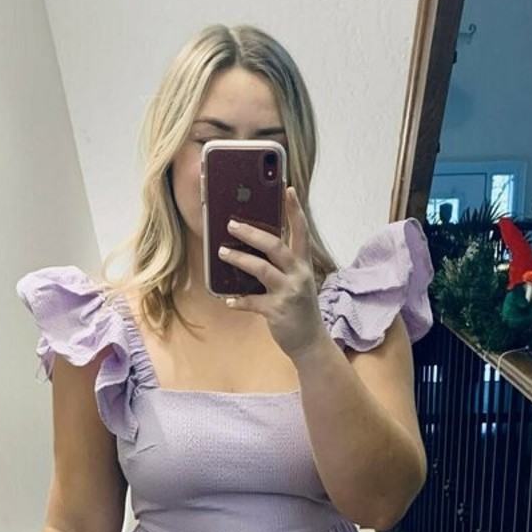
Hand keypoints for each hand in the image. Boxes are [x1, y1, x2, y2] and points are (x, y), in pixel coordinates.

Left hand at [217, 187, 327, 360]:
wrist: (310, 342)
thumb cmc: (299, 308)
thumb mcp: (296, 282)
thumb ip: (281, 266)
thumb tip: (252, 250)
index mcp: (303, 264)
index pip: (301, 231)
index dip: (294, 210)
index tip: (287, 189)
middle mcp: (298, 275)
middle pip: (275, 246)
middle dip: (252, 233)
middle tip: (231, 224)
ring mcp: (289, 292)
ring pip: (261, 269)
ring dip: (239, 259)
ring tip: (221, 252)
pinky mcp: (277, 311)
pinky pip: (252, 302)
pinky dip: (238, 301)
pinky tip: (228, 300)